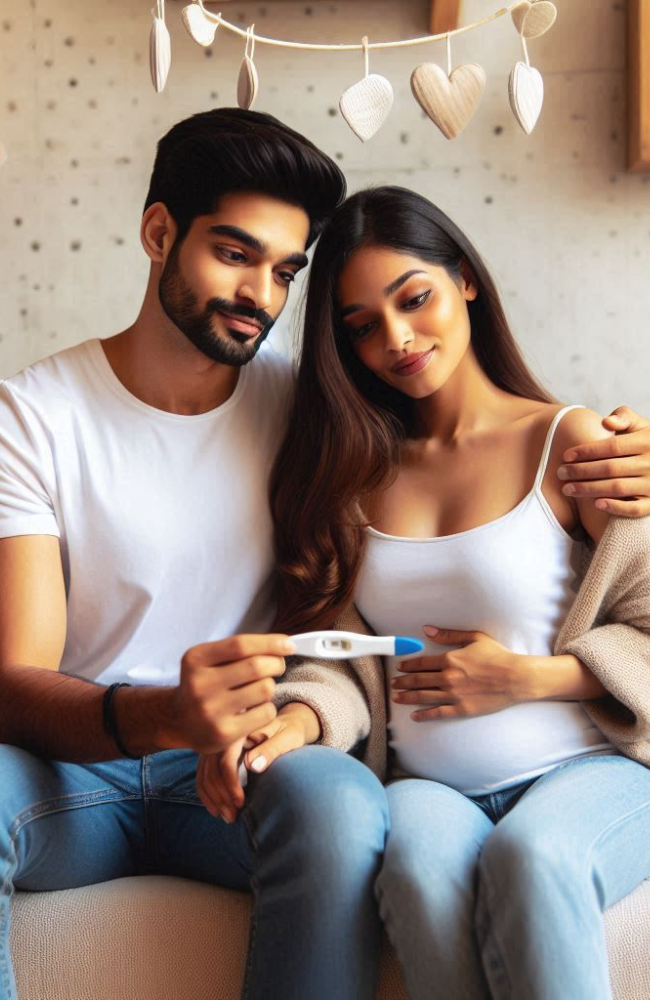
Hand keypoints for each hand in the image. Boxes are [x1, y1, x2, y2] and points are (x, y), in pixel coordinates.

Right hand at [170, 633, 294, 754]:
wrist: (179, 720)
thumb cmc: (206, 682)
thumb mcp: (210, 660)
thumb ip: (240, 649)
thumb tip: (284, 643)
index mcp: (195, 659)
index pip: (240, 645)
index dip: (270, 643)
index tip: (288, 644)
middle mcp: (199, 685)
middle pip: (256, 666)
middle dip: (275, 663)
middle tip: (277, 666)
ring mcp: (210, 711)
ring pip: (265, 689)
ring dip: (270, 686)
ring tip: (260, 688)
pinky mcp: (224, 733)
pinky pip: (265, 713)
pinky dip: (267, 708)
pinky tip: (255, 709)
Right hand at [195, 702, 319, 822]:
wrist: (286, 723)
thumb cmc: (290, 731)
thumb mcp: (288, 737)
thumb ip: (272, 749)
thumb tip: (253, 765)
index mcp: (241, 729)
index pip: (226, 759)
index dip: (230, 784)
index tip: (240, 803)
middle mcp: (225, 736)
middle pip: (212, 769)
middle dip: (220, 796)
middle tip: (233, 817)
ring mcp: (217, 745)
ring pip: (205, 775)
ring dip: (213, 799)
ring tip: (228, 817)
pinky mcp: (214, 754)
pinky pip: (203, 776)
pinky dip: (207, 795)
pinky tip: (216, 810)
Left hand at [391, 627, 523, 720]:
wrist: (515, 677)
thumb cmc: (497, 655)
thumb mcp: (474, 638)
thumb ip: (449, 634)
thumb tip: (427, 630)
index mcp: (450, 659)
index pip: (421, 663)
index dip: (408, 665)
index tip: (400, 667)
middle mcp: (448, 678)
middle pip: (418, 680)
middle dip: (403, 682)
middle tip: (393, 684)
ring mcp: (454, 695)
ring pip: (423, 697)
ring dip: (407, 697)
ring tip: (397, 698)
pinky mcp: (462, 709)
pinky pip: (438, 713)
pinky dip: (424, 715)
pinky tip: (414, 716)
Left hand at [558, 406, 649, 515]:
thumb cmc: (645, 441)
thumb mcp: (639, 425)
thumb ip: (624, 417)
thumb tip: (606, 422)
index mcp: (646, 441)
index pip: (613, 447)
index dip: (587, 451)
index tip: (566, 456)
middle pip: (610, 468)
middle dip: (582, 471)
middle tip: (560, 474)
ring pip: (618, 488)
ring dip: (589, 489)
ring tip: (567, 489)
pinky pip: (635, 509)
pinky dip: (616, 507)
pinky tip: (595, 504)